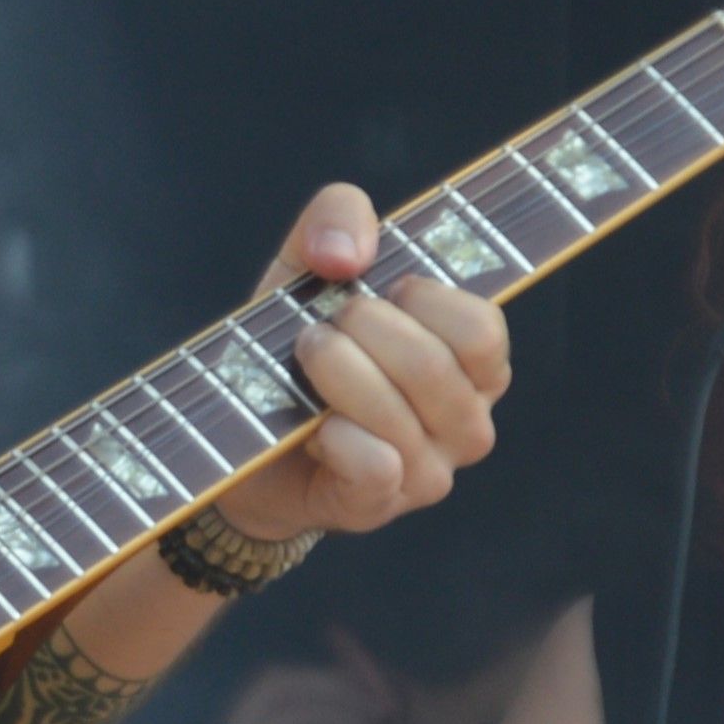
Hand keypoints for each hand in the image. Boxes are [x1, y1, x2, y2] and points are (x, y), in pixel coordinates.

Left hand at [214, 184, 509, 542]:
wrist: (241, 433)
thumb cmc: (298, 344)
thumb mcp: (312, 263)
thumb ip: (339, 217)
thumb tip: (346, 254)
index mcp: (472, 363)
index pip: (482, 329)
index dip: (422, 300)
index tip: (374, 292)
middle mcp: (465, 421)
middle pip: (436, 368)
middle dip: (364, 331)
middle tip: (321, 329)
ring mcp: (429, 472)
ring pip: (402, 417)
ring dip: (340, 376)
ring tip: (305, 363)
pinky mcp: (378, 506)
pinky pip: (376, 467)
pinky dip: (337, 438)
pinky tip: (313, 428)